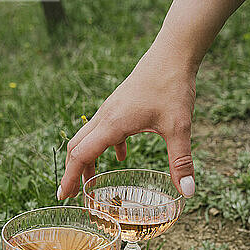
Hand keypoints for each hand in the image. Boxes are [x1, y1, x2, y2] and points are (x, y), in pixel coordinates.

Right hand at [58, 31, 197, 199]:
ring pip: (89, 138)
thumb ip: (180, 161)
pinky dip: (106, 147)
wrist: (173, 53)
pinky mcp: (120, 105)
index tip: (62, 196)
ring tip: (92, 181)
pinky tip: (122, 156)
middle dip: (72, 172)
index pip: (81, 155)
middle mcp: (106, 116)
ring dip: (87, 160)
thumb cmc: (172, 86)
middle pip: (77, 146)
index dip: (70, 178)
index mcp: (112, 124)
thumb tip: (187, 193)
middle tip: (70, 195)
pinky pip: (105, 129)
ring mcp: (111, 109)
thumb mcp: (179, 127)